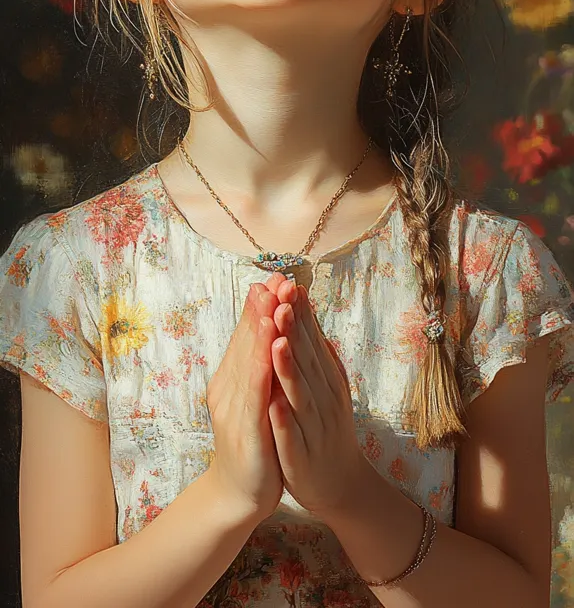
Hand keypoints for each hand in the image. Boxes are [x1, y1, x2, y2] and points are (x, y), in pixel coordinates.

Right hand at [206, 284, 284, 522]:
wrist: (239, 492)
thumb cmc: (254, 438)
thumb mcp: (256, 394)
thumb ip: (258, 360)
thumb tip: (268, 321)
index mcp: (233, 377)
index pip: (248, 335)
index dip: (261, 305)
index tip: (275, 276)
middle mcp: (229, 388)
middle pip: (247, 343)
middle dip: (263, 310)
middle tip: (275, 279)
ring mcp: (234, 410)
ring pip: (249, 365)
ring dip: (260, 335)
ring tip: (271, 307)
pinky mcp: (245, 433)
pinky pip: (254, 400)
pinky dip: (261, 375)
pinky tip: (269, 356)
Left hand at [257, 271, 364, 519]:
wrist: (341, 485)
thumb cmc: (327, 427)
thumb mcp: (326, 384)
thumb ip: (316, 352)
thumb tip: (307, 311)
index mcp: (327, 380)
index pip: (313, 341)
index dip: (301, 313)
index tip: (289, 283)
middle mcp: (324, 399)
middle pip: (307, 361)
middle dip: (293, 330)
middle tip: (282, 298)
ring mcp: (314, 429)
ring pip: (300, 396)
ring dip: (289, 369)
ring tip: (277, 342)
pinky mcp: (301, 458)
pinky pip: (291, 437)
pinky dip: (284, 420)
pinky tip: (273, 404)